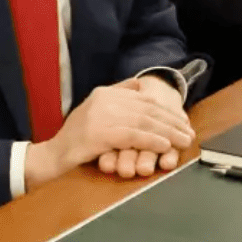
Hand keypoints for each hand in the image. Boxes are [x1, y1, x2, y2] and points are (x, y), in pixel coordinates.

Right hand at [23, 78, 194, 190]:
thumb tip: (140, 84)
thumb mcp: (94, 111)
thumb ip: (116, 97)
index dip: (165, 109)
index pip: (142, 98)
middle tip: (188, 132)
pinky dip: (151, 140)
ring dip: (167, 132)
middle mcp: (103, 100)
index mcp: (103, 93)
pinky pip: (132, 135)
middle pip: (146, 108)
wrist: (53, 157)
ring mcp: (100, 115)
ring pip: (143, 121)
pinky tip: (165, 145)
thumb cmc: (76, 139)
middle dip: (171, 121)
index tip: (182, 120)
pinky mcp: (99, 133)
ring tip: (183, 140)